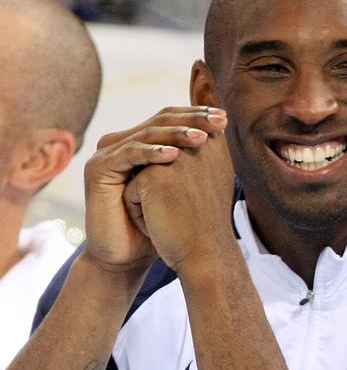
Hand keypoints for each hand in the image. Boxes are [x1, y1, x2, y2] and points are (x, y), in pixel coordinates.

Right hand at [83, 107, 227, 272]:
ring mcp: (108, 153)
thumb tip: (224, 132)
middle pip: (160, 120)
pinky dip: (152, 153)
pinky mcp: (97, 169)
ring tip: (202, 137)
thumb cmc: (161, 223)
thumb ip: (195, 158)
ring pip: (146, 135)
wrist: (131, 254)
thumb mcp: (184, 184)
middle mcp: (123, 142)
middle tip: (218, 120)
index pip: (171, 119)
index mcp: (142, 142)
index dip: (198, 116)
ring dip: (176, 134)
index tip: (225, 118)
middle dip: (192, 119)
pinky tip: (175, 156)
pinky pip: (128, 155)